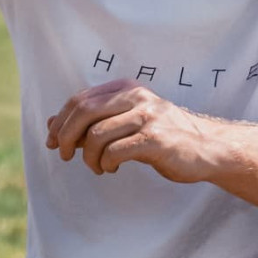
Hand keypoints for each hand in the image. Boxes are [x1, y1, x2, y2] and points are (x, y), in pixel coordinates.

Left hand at [45, 79, 229, 182]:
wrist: (206, 148)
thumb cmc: (161, 136)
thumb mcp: (125, 123)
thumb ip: (90, 122)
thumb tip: (50, 124)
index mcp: (126, 88)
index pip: (79, 99)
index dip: (59, 121)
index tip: (52, 142)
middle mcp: (135, 97)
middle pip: (83, 111)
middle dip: (65, 136)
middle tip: (64, 155)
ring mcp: (147, 116)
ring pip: (96, 134)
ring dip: (88, 157)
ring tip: (97, 167)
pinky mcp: (155, 139)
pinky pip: (116, 151)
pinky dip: (106, 163)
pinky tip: (111, 169)